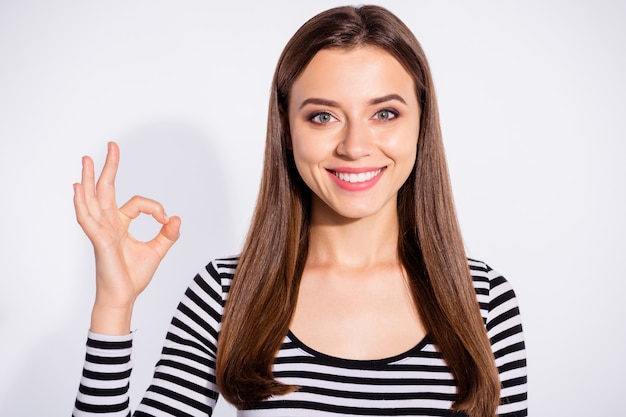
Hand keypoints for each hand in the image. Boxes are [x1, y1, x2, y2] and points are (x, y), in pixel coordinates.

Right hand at [73, 142, 180, 333]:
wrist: (123, 297)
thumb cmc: (133, 276)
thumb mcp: (157, 251)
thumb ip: (168, 234)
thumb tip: (177, 218)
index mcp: (120, 224)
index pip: (137, 203)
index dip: (156, 208)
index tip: (167, 219)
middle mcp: (108, 224)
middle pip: (105, 190)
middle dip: (108, 167)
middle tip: (111, 145)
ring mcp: (101, 231)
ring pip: (92, 199)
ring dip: (89, 179)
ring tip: (87, 159)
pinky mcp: (99, 240)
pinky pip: (88, 219)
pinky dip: (82, 203)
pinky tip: (79, 188)